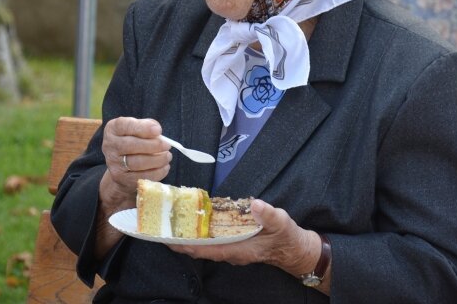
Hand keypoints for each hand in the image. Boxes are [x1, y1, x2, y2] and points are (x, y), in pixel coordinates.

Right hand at [100, 117, 172, 205]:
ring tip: (167, 156)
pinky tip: (164, 167)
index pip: (124, 125)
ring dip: (157, 160)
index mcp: (113, 129)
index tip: (158, 131)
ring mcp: (113, 164)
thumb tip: (157, 132)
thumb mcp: (139, 128)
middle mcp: (109, 145)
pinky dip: (157, 172)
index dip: (143, 128)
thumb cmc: (135, 141)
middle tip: (167, 145)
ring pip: (137, 163)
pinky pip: (142, 177)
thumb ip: (148, 126)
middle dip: (154, 145)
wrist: (123, 166)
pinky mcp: (121, 178)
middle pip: (131, 145)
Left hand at [169, 200, 320, 276]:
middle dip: (180, 240)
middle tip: (162, 227)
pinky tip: (194, 221)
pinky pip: (211, 240)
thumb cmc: (286, 237)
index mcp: (237, 249)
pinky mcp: (233, 243)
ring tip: (172, 222)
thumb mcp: (281, 223)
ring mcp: (231, 248)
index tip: (167, 239)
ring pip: (204, 245)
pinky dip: (200, 233)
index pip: (204, 250)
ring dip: (188, 236)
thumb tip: (256, 205)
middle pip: (199, 248)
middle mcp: (230, 252)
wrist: (294, 250)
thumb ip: (268, 215)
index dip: (185, 245)